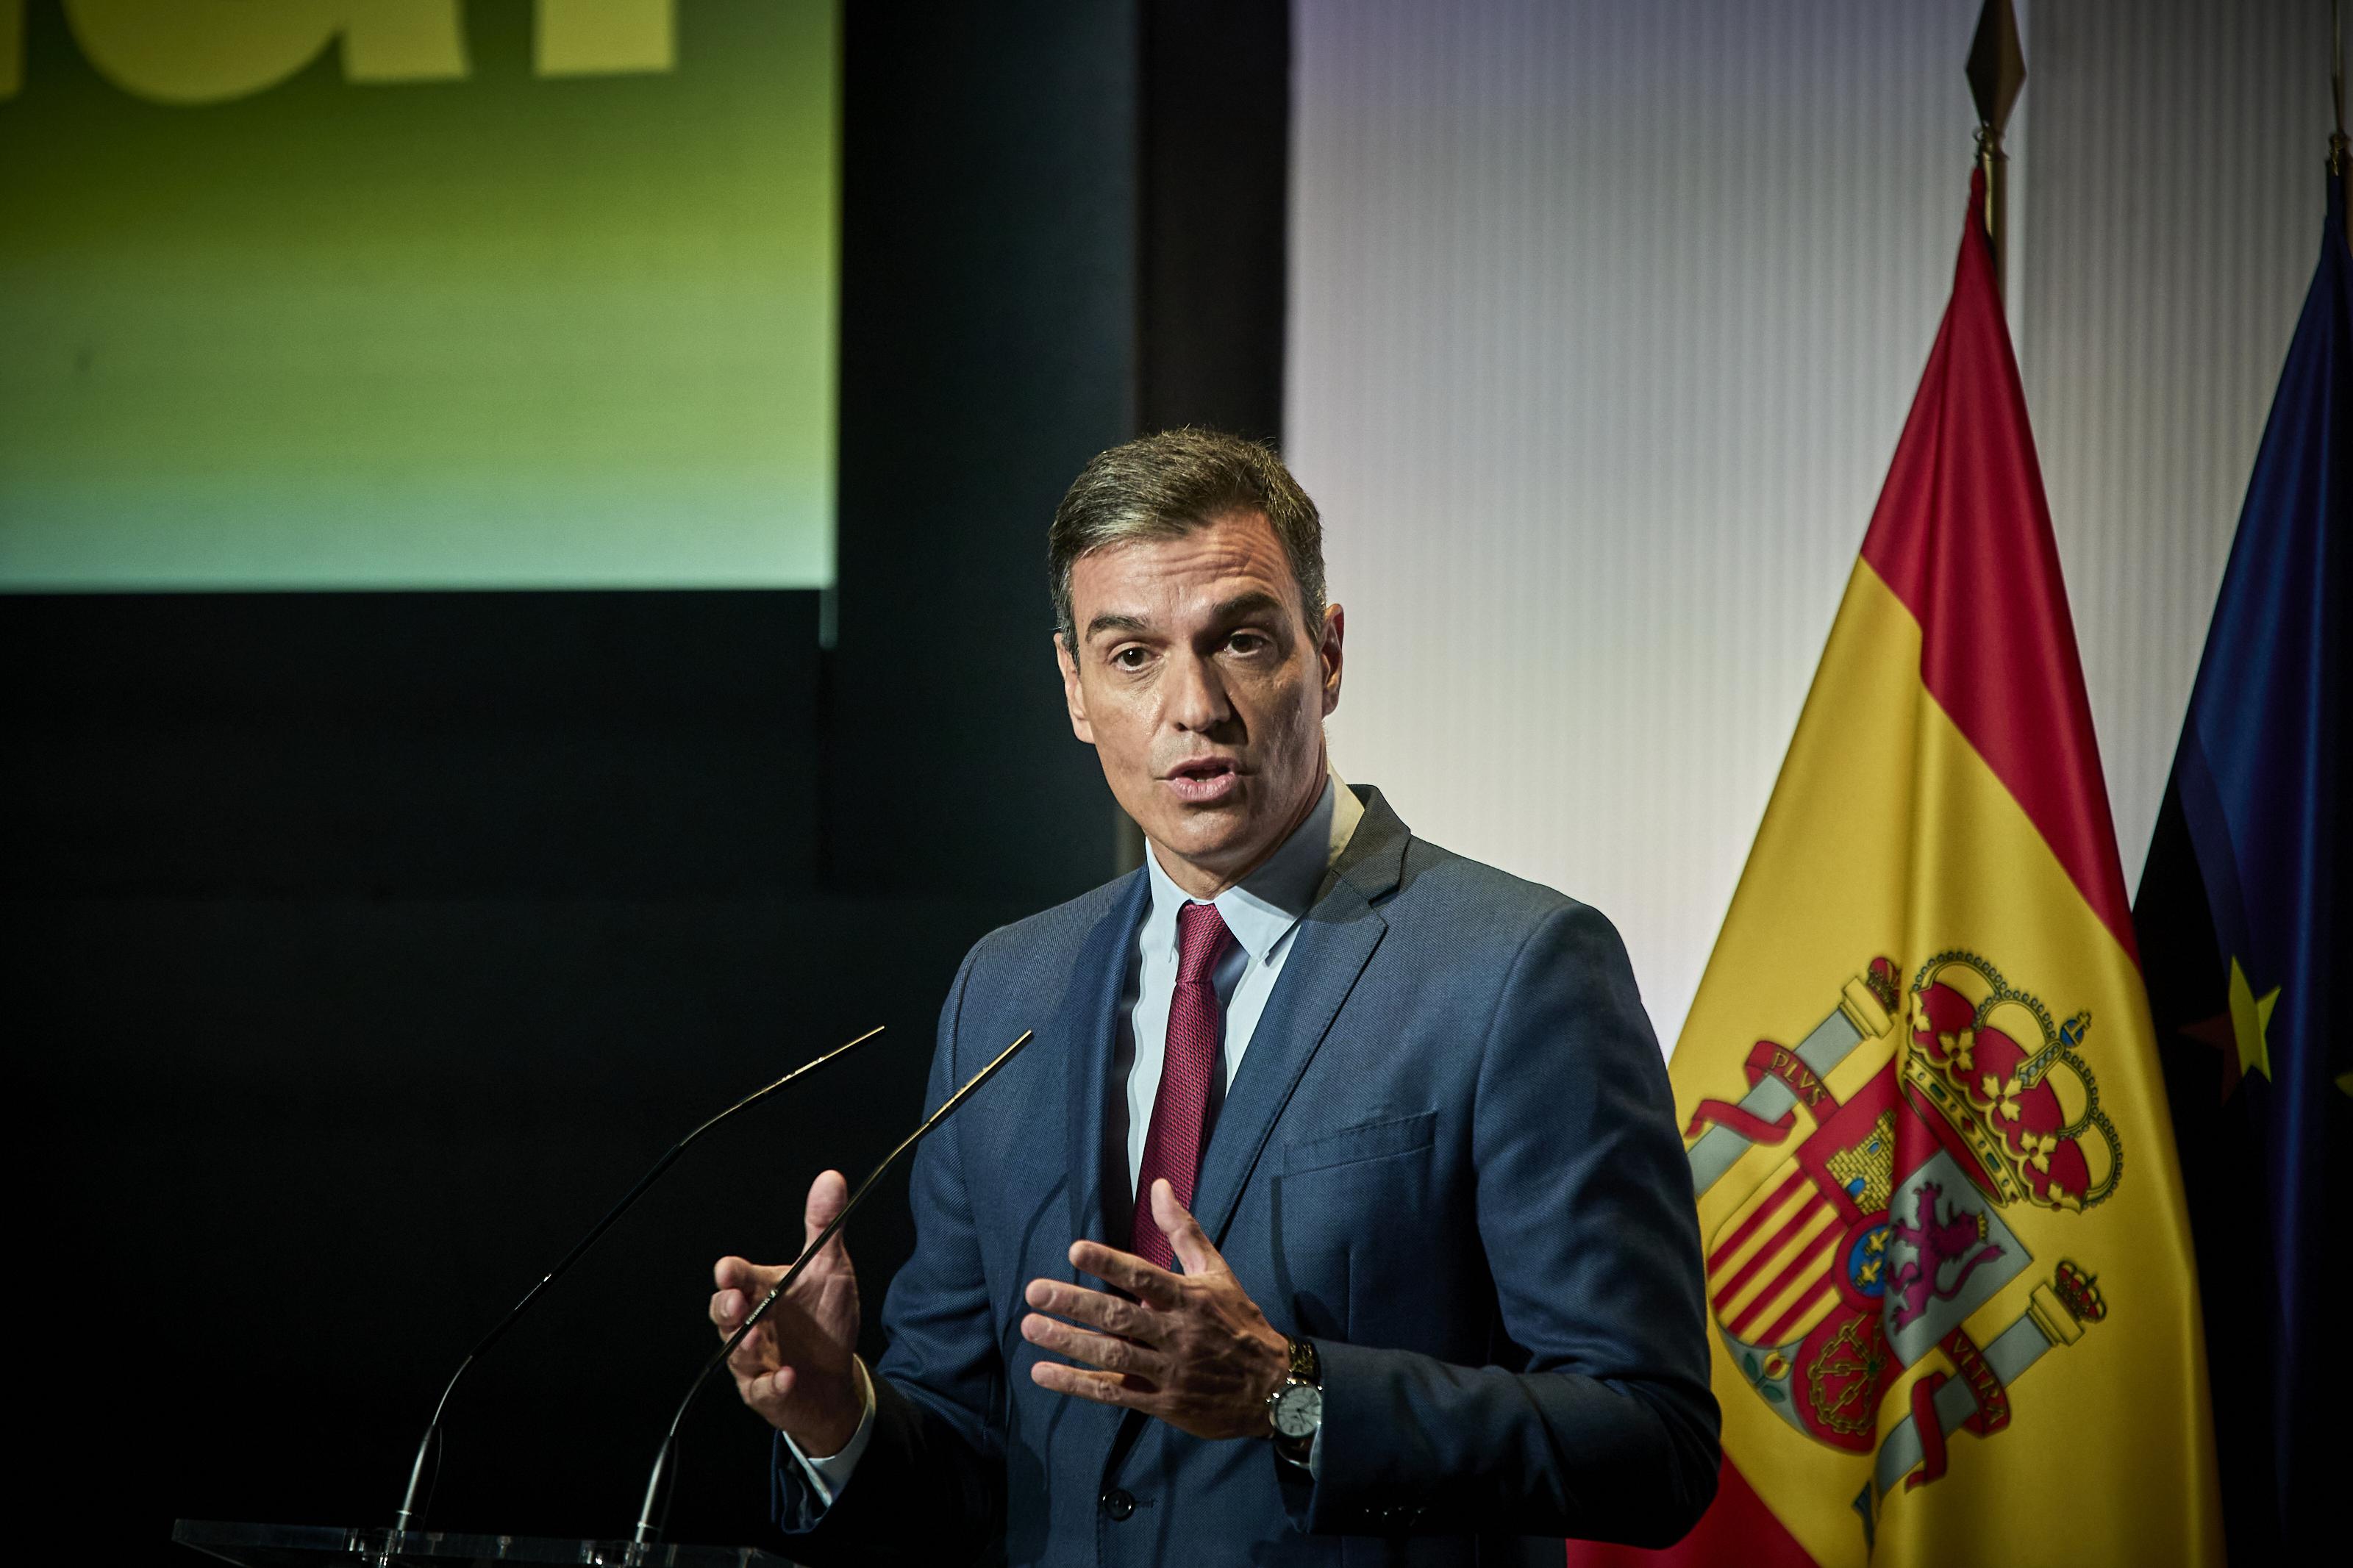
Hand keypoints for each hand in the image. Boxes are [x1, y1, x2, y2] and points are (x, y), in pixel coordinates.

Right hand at [711, 1169, 863, 1455]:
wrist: (835, 1373)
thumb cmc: (824, 1317)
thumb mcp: (830, 1268)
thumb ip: (824, 1226)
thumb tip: (832, 1178)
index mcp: (761, 1290)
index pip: (736, 1278)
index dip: (730, 1274)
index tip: (729, 1270)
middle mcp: (751, 1323)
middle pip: (723, 1314)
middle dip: (724, 1307)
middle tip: (734, 1300)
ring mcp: (754, 1360)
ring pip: (735, 1354)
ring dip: (742, 1346)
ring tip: (754, 1338)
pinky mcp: (767, 1392)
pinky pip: (763, 1391)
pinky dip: (773, 1385)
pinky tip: (786, 1376)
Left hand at [1020, 1178, 1289, 1440]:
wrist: (1274, 1389)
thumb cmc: (1239, 1322)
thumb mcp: (1218, 1273)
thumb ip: (1183, 1231)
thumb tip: (1158, 1186)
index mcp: (1191, 1299)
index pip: (1145, 1277)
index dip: (1110, 1263)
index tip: (1075, 1250)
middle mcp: (1178, 1334)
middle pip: (1121, 1317)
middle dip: (1076, 1304)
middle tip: (1035, 1292)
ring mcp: (1170, 1372)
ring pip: (1113, 1355)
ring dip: (1068, 1343)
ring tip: (1030, 1327)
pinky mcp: (1163, 1404)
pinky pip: (1115, 1392)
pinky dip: (1078, 1385)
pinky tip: (1043, 1373)